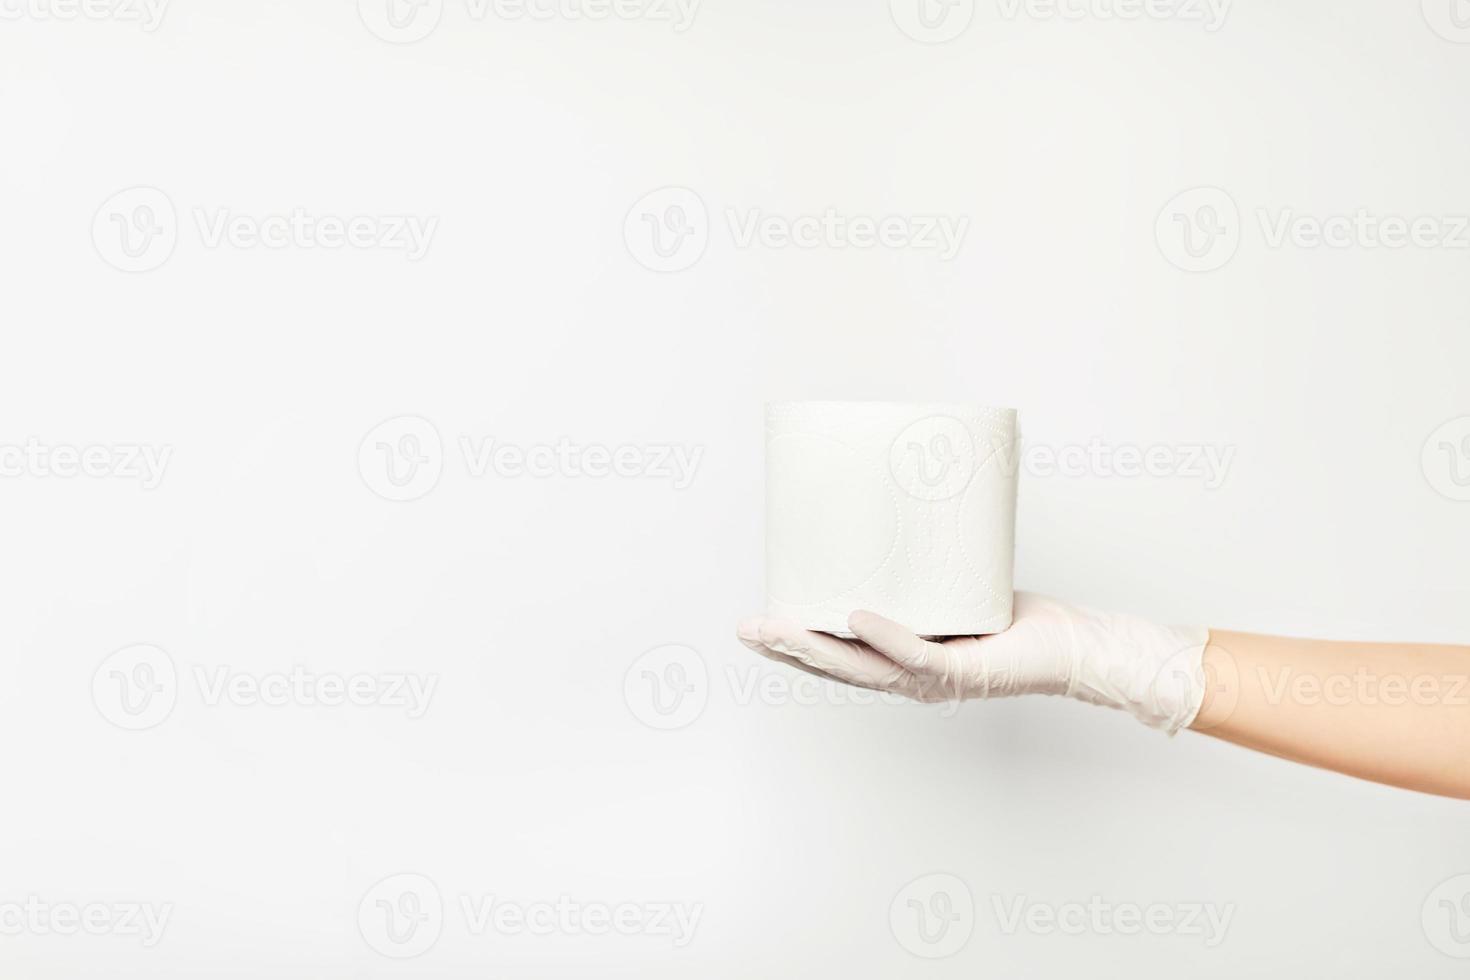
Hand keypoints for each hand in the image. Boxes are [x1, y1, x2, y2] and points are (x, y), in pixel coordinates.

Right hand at [737, 592, 1209, 733]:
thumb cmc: (1020, 620)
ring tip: (779, 626)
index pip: (837, 658)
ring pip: (862, 667)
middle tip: (745, 629)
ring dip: (816, 646)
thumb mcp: (959, 587)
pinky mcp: (963, 672)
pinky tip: (856, 618)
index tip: (755, 626)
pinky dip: (886, 637)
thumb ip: (927, 568)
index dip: (793, 645)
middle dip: (787, 648)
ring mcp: (934, 679)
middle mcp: (911, 677)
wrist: (1076, 648)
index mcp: (902, 661)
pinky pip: (917, 655)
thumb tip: (901, 511)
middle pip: (835, 666)